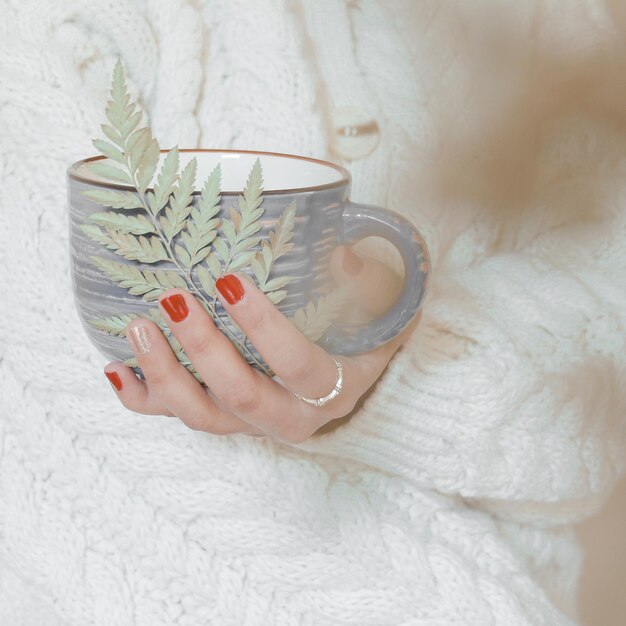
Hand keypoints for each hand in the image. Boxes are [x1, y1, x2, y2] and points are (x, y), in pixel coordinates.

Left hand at [103, 246, 420, 443]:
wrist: (348, 370)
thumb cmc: (363, 330)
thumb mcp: (381, 304)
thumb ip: (369, 282)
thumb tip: (341, 259)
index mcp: (334, 388)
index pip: (299, 365)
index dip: (263, 329)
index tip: (230, 282)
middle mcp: (293, 416)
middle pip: (242, 396)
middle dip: (203, 350)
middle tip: (174, 299)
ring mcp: (253, 423)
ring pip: (203, 417)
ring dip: (166, 375)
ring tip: (139, 327)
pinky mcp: (224, 419)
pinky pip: (178, 418)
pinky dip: (144, 399)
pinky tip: (116, 369)